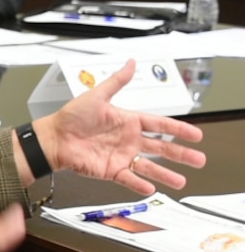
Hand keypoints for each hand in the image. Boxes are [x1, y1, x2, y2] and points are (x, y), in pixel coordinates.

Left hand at [32, 59, 205, 194]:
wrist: (53, 138)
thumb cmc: (71, 117)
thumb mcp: (97, 96)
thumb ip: (117, 81)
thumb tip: (130, 63)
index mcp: (127, 121)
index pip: (159, 125)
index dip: (178, 129)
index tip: (196, 135)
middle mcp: (127, 140)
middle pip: (161, 148)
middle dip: (181, 154)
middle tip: (199, 160)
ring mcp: (120, 156)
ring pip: (149, 166)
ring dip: (166, 174)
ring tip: (182, 181)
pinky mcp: (110, 170)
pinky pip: (129, 178)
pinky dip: (140, 184)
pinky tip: (151, 188)